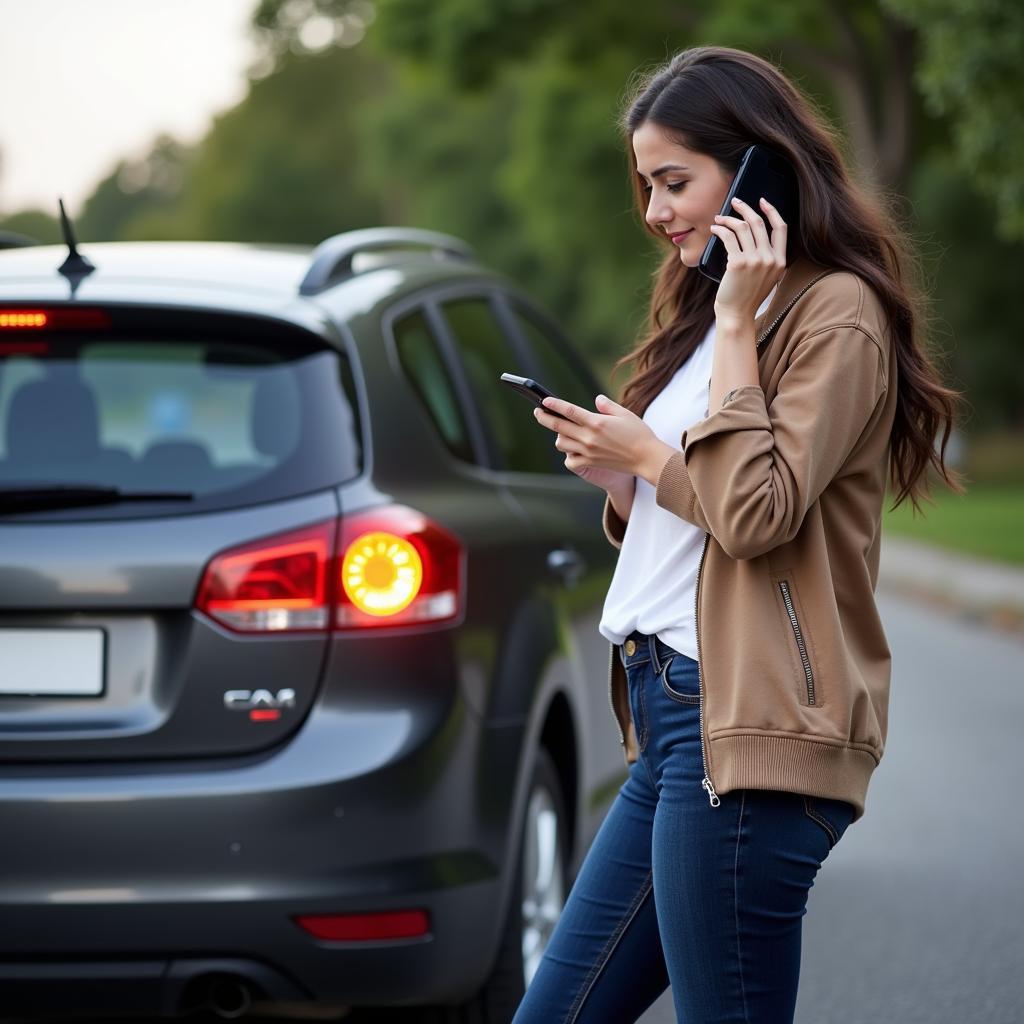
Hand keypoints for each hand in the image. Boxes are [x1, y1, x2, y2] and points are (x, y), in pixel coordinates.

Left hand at [532, 393, 660, 488]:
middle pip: (558, 426)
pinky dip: (569, 456)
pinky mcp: (591, 463)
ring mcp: (588, 451)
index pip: (569, 411)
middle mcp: (589, 437)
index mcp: (596, 422)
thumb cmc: (639, 434)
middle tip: (538, 412)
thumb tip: (596, 399)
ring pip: (561, 443)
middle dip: (544, 418)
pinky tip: (573, 450)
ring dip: (559, 436)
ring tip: (561, 431)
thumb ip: (607, 406)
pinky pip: (570, 461)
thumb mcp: (625, 413)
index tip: (544, 400)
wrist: (647, 458)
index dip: (554, 405)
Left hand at [710, 195, 787, 327]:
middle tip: (734, 201)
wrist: (737, 315)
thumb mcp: (765, 277)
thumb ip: (766, 258)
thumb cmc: (746, 296)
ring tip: (719, 219)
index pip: (781, 228)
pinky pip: (729, 238)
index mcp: (780, 261)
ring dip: (728, 219)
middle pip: (759, 223)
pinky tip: (715, 229)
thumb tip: (751, 232)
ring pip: (742, 228)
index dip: (772, 211)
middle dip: (745, 208)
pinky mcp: (738, 263)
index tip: (762, 201)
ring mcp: (755, 260)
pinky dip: (720, 230)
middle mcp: (770, 259)